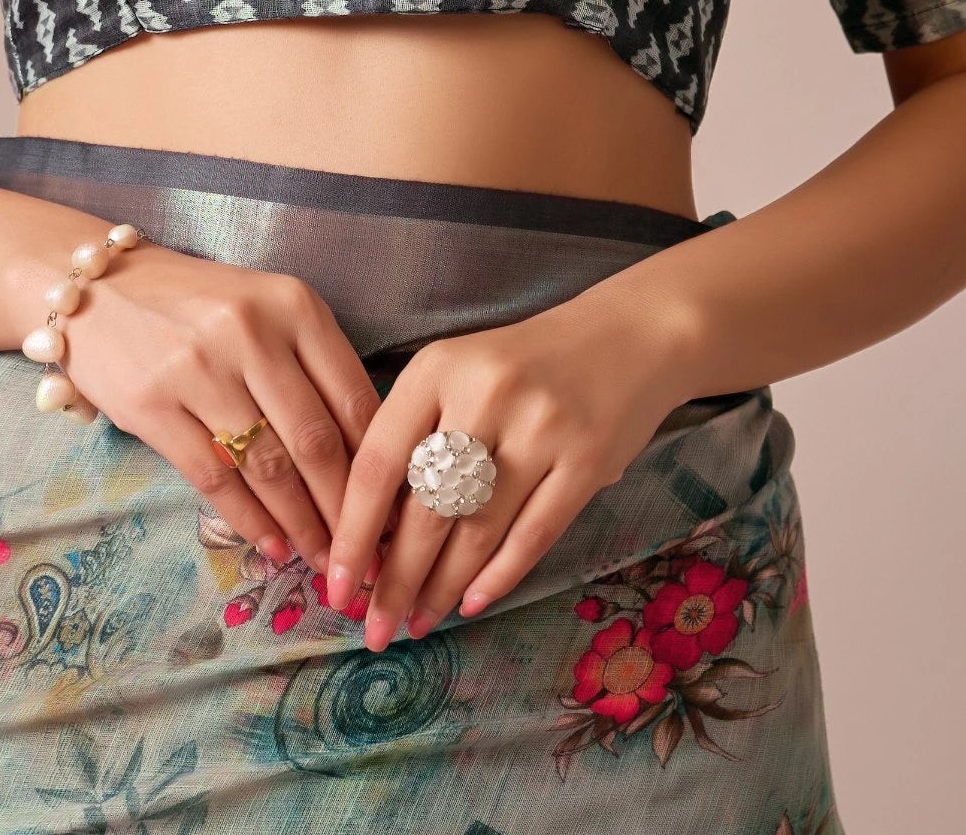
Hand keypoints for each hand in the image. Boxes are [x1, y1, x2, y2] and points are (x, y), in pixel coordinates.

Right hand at [48, 242, 382, 577]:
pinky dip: (250, 520)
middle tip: (365, 556)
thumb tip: (363, 456)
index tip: (395, 509)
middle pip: (314, 440)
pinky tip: (272, 545)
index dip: (379, 464)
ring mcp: (198, 368)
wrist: (97, 289)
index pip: (351, 397)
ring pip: (268, 466)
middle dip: (345, 510)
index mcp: (292, 304)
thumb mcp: (265, 311)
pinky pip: (215, 477)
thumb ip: (310, 368)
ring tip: (323, 561)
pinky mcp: (152, 405)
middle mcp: (250, 332)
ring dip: (302, 525)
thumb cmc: (195, 305)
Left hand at [325, 275, 697, 650]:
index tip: (336, 585)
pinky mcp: (587, 460)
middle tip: (377, 629)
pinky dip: (498, 577)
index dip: (353, 531)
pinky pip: (532, 535)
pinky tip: (472, 603)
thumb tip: (370, 533)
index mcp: (438, 367)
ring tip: (419, 622)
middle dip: (395, 580)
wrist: (629, 336)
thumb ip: (417, 434)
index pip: (379, 462)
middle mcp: (486, 393)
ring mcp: (541, 427)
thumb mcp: (458, 372)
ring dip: (442, 588)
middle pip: (426, 507)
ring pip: (476, 530)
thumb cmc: (523, 364)